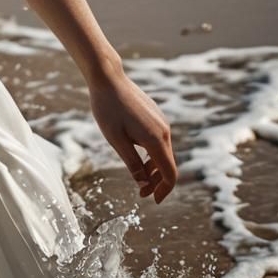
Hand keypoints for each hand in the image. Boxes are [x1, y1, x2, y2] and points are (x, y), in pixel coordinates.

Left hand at [87, 70, 177, 203]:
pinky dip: (151, 153)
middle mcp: (164, 130)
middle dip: (157, 181)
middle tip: (141, 192)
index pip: (170, 174)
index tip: (153, 200)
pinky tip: (137, 155)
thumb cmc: (107, 108)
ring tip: (138, 176)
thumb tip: (144, 184)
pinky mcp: (155, 114)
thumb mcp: (116, 140)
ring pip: (163, 152)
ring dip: (153, 167)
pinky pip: (158, 140)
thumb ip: (132, 164)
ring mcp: (160, 121)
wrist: (107, 77)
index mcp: (156, 139)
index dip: (164, 190)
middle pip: (167, 164)